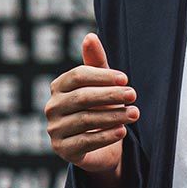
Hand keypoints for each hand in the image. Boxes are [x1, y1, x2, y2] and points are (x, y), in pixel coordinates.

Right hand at [45, 32, 140, 187]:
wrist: (100, 148)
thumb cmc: (100, 109)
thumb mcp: (100, 86)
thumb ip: (96, 63)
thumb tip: (90, 36)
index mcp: (59, 87)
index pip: (78, 76)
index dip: (102, 76)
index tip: (125, 79)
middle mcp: (52, 107)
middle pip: (82, 97)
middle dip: (110, 95)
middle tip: (133, 95)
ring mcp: (55, 129)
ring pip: (86, 119)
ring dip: (113, 116)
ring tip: (134, 113)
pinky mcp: (63, 150)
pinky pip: (85, 141)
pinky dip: (106, 136)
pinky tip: (122, 131)